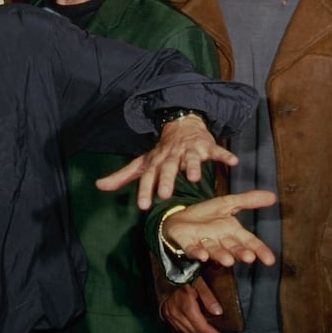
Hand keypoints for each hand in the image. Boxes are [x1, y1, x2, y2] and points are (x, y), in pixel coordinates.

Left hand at [95, 114, 238, 209]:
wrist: (181, 126)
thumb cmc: (161, 152)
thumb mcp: (141, 163)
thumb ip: (121, 176)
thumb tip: (99, 186)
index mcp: (156, 162)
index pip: (148, 177)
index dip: (145, 190)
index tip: (143, 205)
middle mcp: (172, 156)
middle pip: (168, 168)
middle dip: (167, 180)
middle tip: (164, 194)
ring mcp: (189, 150)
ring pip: (191, 159)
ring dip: (193, 167)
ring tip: (195, 178)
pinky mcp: (206, 146)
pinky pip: (216, 151)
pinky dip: (224, 155)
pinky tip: (233, 162)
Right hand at [161, 278, 226, 332]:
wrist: (168, 272)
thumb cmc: (184, 277)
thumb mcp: (200, 283)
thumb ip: (209, 298)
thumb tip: (218, 312)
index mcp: (187, 307)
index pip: (202, 327)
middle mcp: (177, 313)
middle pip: (195, 331)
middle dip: (206, 331)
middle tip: (214, 327)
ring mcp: (170, 315)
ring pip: (186, 331)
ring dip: (196, 330)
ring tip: (203, 323)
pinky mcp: (166, 314)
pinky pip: (178, 328)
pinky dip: (186, 327)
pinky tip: (191, 321)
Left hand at [162, 190, 277, 266]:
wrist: (178, 217)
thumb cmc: (205, 215)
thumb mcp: (227, 203)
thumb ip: (248, 201)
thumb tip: (273, 196)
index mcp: (232, 232)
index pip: (249, 241)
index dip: (259, 250)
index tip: (270, 260)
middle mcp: (220, 240)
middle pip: (232, 247)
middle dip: (240, 253)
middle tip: (249, 257)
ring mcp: (204, 243)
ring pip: (215, 251)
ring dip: (221, 256)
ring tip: (228, 261)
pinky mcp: (187, 243)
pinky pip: (193, 249)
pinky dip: (198, 253)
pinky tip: (203, 256)